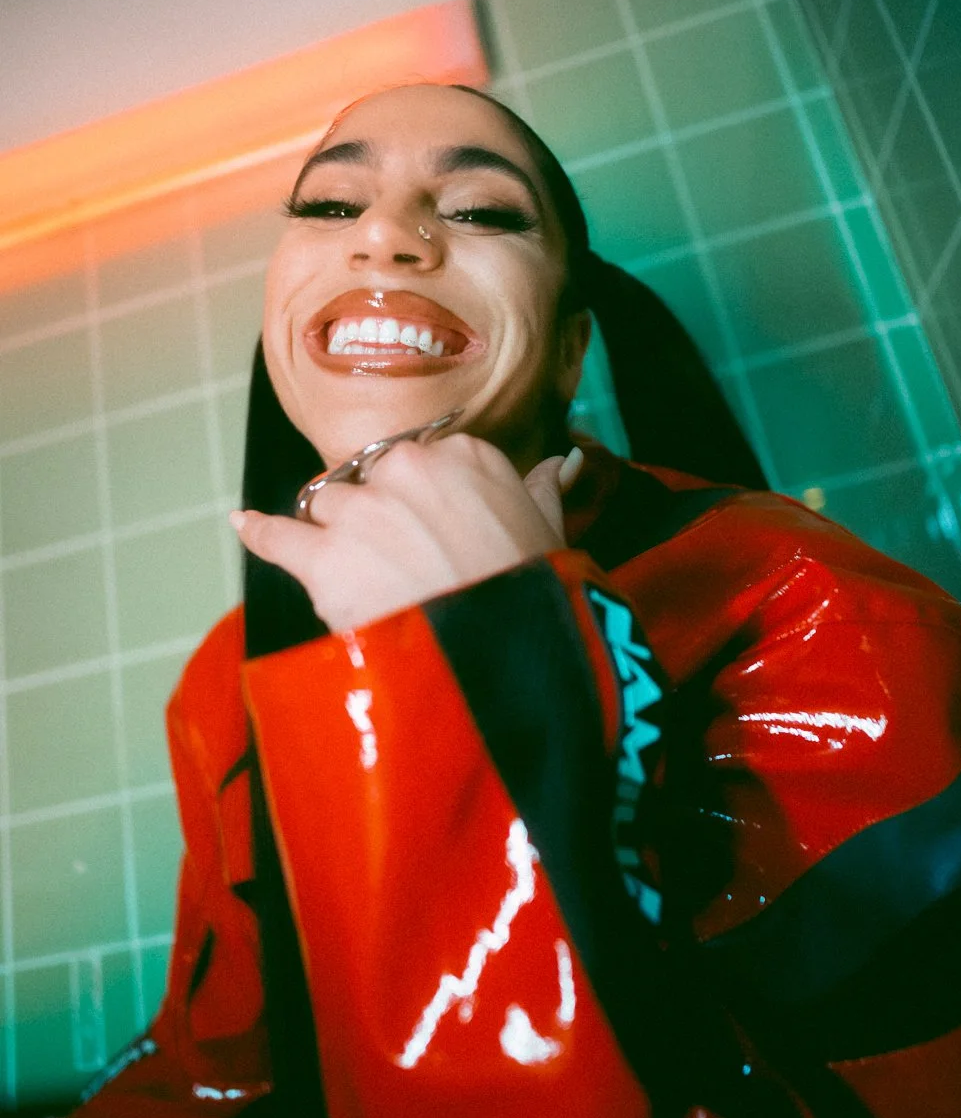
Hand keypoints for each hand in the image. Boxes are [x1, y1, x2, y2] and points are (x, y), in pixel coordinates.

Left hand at [230, 436, 583, 634]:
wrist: (498, 661)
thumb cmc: (533, 598)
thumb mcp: (551, 535)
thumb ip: (542, 491)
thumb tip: (559, 464)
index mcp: (464, 456)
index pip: (423, 462)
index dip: (422, 501)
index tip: (433, 532)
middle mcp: (406, 470)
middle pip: (370, 480)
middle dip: (377, 516)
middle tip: (401, 564)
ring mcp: (361, 512)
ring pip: (327, 506)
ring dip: (336, 537)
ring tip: (361, 577)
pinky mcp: (324, 559)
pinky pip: (279, 535)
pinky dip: (259, 530)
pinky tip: (244, 523)